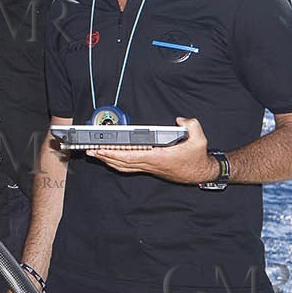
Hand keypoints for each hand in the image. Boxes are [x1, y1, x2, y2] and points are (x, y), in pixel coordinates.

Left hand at [89, 116, 211, 182]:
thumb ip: (191, 125)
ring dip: (109, 161)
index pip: (131, 156)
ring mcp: (150, 167)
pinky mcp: (151, 168)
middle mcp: (151, 164)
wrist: (201, 172)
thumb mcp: (199, 139)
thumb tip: (180, 120)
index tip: (102, 150)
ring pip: (125, 167)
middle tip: (91, 151)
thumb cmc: (197, 158)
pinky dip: (119, 163)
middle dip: (105, 157)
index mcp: (158, 157)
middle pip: (123, 163)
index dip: (114, 154)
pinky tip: (112, 159)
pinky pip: (130, 167)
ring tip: (97, 155)